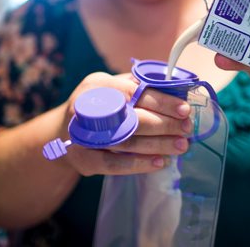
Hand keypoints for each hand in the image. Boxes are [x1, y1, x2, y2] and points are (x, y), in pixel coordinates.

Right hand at [62, 72, 190, 175]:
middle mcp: (88, 107)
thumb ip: (136, 86)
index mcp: (99, 85)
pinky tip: (160, 162)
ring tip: (181, 146)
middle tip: (187, 129)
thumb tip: (176, 89)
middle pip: (133, 117)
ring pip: (127, 141)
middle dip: (165, 124)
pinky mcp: (84, 158)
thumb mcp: (111, 88)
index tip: (185, 109)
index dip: (163, 102)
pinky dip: (140, 164)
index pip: (136, 91)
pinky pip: (115, 164)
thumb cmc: (98, 106)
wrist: (62, 133)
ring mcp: (84, 135)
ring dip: (158, 145)